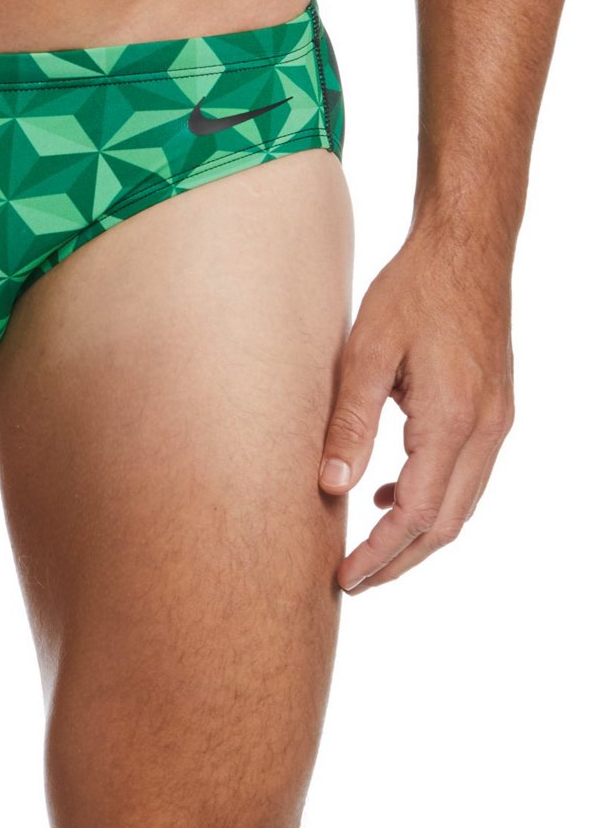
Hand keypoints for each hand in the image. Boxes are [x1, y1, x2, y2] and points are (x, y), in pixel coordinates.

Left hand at [318, 226, 514, 592]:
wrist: (467, 248)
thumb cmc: (413, 289)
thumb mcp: (367, 351)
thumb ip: (350, 422)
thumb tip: (329, 486)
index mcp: (453, 419)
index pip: (418, 513)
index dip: (380, 553)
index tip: (343, 577)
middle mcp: (486, 429)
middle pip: (446, 524)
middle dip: (398, 560)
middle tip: (351, 580)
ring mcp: (498, 421)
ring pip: (461, 505)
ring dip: (416, 534)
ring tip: (367, 549)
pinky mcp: (495, 410)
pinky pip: (467, 475)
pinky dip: (433, 498)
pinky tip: (392, 491)